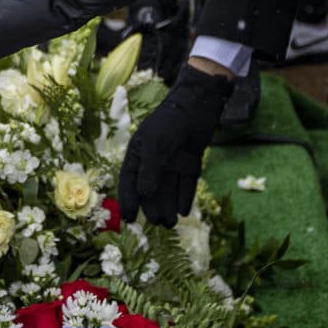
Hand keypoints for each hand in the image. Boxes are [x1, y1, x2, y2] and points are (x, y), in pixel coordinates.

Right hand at [118, 63, 232, 226]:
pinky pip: (185, 184)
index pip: (130, 181)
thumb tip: (145, 195)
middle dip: (153, 207)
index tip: (129, 219)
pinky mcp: (190, 163)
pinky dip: (184, 197)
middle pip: (151, 189)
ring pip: (169, 189)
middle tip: (157, 223)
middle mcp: (154, 160)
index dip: (128, 200)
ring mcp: (173, 162)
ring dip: (169, 206)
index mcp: (139, 153)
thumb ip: (150, 170)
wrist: (198, 104)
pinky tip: (184, 212)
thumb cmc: (170, 121)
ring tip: (170, 222)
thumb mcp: (155, 145)